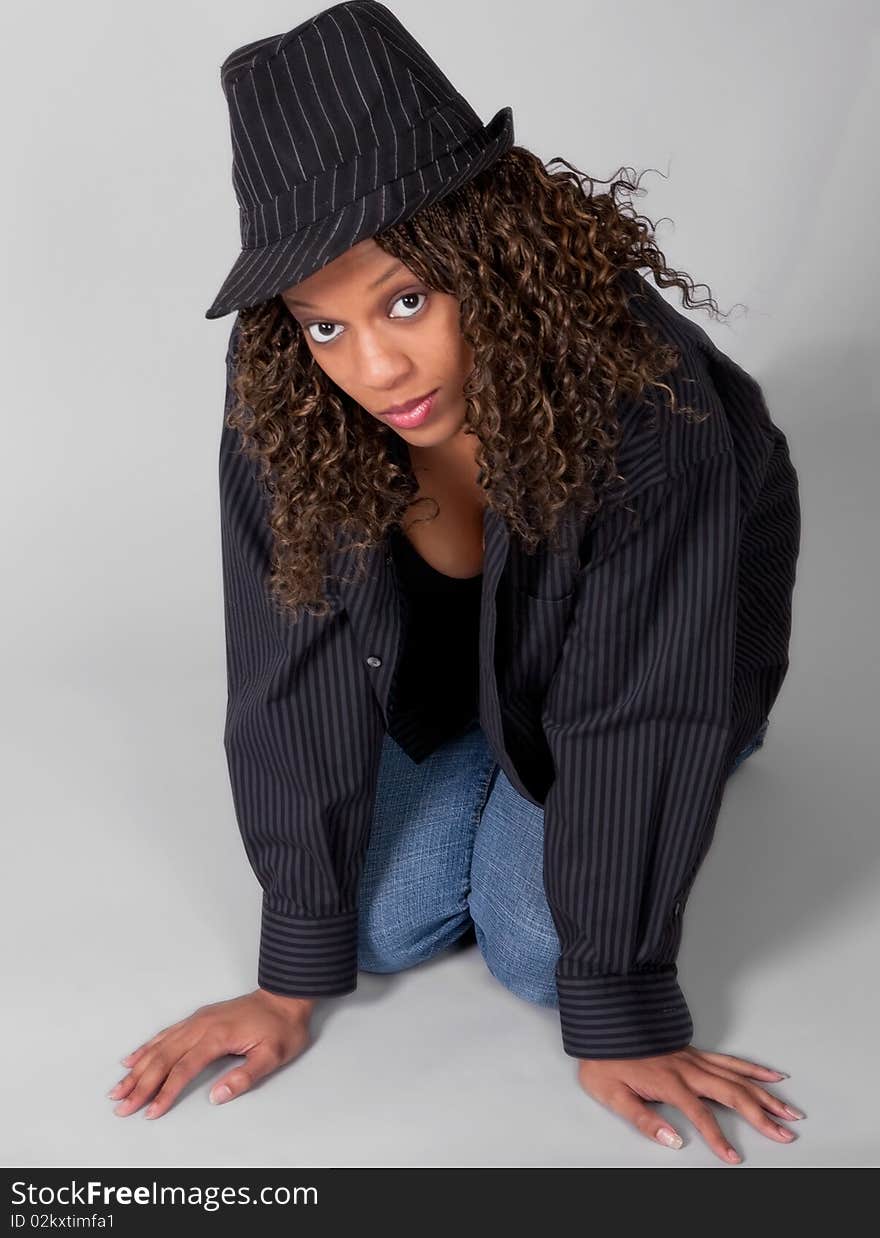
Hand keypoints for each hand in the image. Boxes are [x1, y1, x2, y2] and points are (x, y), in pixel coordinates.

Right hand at [107, 988, 317, 1118]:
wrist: (285, 997)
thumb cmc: (281, 1028)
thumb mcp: (272, 1056)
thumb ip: (244, 1077)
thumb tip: (216, 1097)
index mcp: (217, 1036)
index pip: (183, 1069)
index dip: (165, 1092)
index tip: (150, 1112)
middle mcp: (201, 1026)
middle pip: (163, 1058)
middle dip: (140, 1084)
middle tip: (121, 1105)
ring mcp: (197, 1020)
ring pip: (160, 1046)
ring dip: (137, 1068)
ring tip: (118, 1088)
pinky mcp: (198, 1018)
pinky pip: (165, 1034)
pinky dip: (146, 1047)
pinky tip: (133, 1058)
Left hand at [577, 1045, 804, 1163]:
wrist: (602, 1023)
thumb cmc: (605, 1061)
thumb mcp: (612, 1095)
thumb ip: (644, 1120)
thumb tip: (674, 1141)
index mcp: (669, 1082)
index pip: (701, 1115)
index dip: (718, 1138)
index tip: (734, 1158)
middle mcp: (687, 1068)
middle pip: (732, 1093)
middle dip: (762, 1115)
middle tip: (786, 1134)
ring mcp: (694, 1058)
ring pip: (738, 1076)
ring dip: (766, 1094)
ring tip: (790, 1111)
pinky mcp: (694, 1052)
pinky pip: (730, 1060)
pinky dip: (753, 1068)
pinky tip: (772, 1074)